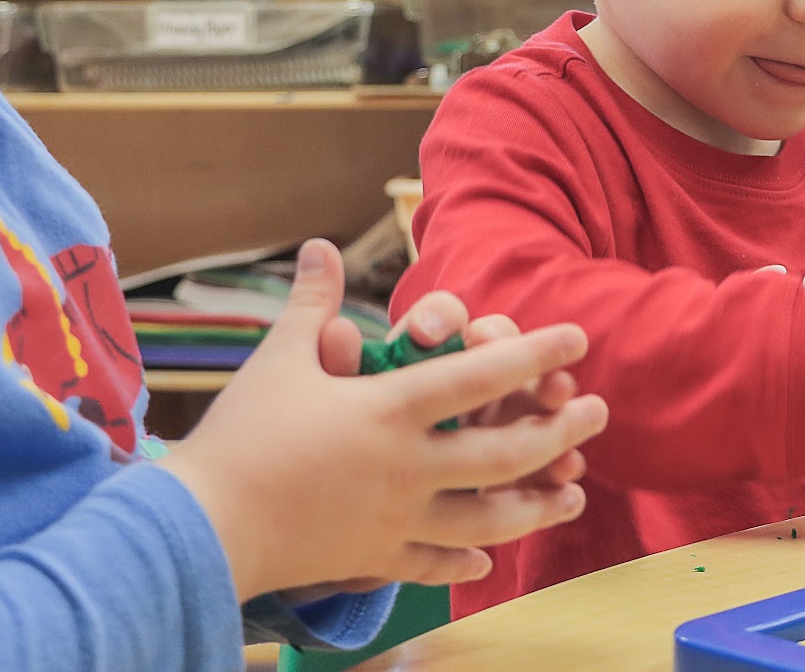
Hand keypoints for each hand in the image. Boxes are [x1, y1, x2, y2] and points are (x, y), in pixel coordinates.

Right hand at [163, 240, 608, 598]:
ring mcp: (397, 518)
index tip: (578, 337)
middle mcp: (408, 466)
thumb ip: (313, 302)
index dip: (533, 353)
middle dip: (558, 431)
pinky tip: (489, 559)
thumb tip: (319, 244)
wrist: (206, 526)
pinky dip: (467, 559)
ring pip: (488, 517)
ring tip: (571, 494)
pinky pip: (435, 561)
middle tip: (598, 412)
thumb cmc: (241, 434)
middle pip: (504, 452)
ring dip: (536, 505)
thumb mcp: (280, 358)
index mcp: (390, 409)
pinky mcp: (376, 557)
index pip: (479, 376)